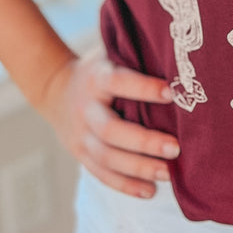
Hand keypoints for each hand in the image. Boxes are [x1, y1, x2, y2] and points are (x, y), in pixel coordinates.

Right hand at [36, 47, 179, 197]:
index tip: (172, 92)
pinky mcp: (80, 154)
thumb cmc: (99, 69)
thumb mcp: (109, 52)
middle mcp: (85, 107)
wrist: (56, 89)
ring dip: (138, 168)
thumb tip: (175, 41)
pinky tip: (150, 191)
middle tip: (176, 147)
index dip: (143, 87)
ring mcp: (80, 134)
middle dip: (144, 141)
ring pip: (106, 156)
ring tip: (168, 173)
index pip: (118, 81)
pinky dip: (125, 185)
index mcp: (95, 77)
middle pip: (111, 130)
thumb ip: (133, 51)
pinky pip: (101, 173)